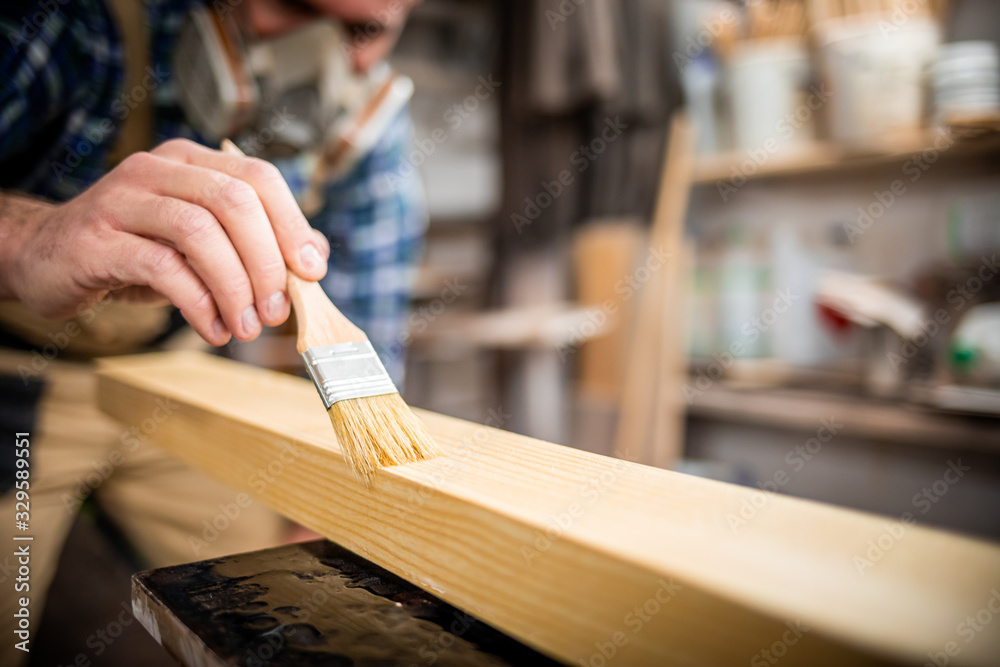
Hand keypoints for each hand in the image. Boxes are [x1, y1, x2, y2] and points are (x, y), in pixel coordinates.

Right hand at [1, 139, 329, 344]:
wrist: (48, 257)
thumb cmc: (139, 250)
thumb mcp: (204, 244)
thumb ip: (257, 243)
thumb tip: (316, 257)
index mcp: (192, 162)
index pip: (258, 177)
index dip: (293, 224)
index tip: (312, 272)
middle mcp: (158, 169)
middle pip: (233, 201)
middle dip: (266, 262)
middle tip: (276, 312)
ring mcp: (123, 199)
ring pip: (199, 232)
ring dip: (235, 287)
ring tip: (246, 327)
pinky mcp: (97, 239)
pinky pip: (162, 267)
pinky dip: (198, 304)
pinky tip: (213, 329)